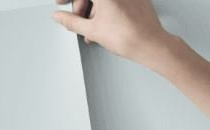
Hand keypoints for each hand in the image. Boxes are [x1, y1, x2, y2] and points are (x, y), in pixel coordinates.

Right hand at [53, 0, 175, 66]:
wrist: (149, 44)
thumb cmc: (128, 36)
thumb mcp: (92, 30)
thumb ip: (72, 21)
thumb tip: (60, 17)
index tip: (61, 3)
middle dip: (81, 7)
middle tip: (78, 21)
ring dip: (93, 10)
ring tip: (92, 28)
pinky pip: (115, 0)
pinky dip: (106, 9)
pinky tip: (104, 24)